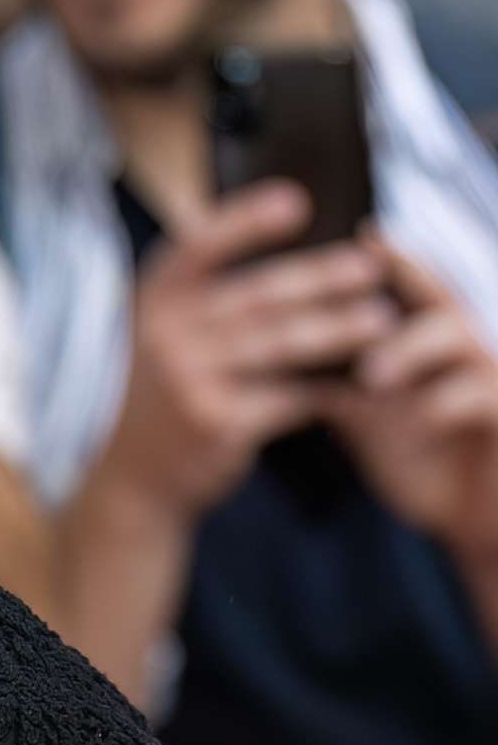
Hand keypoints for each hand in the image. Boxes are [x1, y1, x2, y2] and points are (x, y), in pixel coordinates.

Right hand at [96, 182, 393, 520]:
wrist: (130, 474)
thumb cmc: (161, 395)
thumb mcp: (159, 338)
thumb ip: (201, 300)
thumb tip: (283, 260)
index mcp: (152, 302)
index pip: (198, 246)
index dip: (246, 220)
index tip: (296, 201)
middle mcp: (164, 334)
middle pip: (258, 295)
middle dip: (322, 278)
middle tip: (370, 268)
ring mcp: (188, 379)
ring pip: (282, 343)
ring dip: (338, 330)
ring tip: (379, 321)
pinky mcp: (216, 421)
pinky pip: (287, 397)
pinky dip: (324, 392)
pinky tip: (351, 385)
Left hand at [321, 240, 497, 585]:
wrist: (466, 516)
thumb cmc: (417, 455)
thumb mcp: (368, 415)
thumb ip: (333, 380)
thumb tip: (268, 353)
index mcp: (433, 342)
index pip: (418, 287)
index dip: (399, 256)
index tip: (368, 228)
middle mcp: (469, 349)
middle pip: (440, 300)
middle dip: (398, 295)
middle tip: (344, 305)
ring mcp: (492, 379)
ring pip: (462, 339)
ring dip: (410, 352)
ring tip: (373, 376)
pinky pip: (481, 397)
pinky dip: (440, 409)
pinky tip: (415, 428)